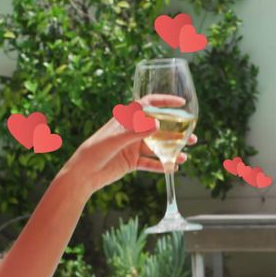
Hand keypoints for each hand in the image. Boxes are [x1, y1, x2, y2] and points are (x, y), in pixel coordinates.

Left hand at [60, 94, 197, 194]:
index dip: (165, 101)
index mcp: (127, 119)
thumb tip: (157, 124)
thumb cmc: (95, 150)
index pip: (148, 105)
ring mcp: (133, 147)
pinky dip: (161, 166)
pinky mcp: (132, 162)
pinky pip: (150, 163)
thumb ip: (136, 132)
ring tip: (185, 155)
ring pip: (157, 147)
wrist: (83, 174)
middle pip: (158, 128)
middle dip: (176, 131)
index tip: (181, 102)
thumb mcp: (116, 139)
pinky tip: (173, 168)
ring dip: (172, 150)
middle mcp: (132, 131)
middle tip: (192, 136)